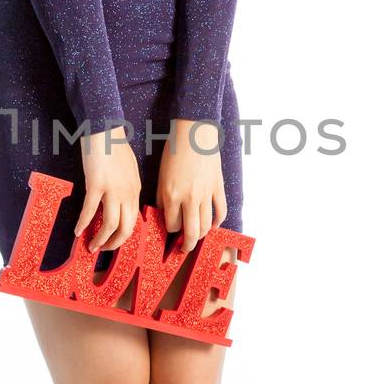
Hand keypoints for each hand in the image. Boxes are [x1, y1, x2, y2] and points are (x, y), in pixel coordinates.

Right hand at [74, 125, 141, 253]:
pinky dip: (83, 223)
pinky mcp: (96, 184)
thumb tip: (120, 202)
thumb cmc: (113, 145)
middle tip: (103, 250)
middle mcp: (127, 193)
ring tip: (91, 247)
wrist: (104, 128)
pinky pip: (90, 211)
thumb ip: (127, 187)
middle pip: (126, 228)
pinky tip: (77, 230)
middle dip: (115, 244)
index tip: (114, 242)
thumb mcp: (129, 169)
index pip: (134, 220)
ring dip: (100, 239)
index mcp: (135, 189)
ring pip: (110, 224)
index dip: (123, 236)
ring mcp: (112, 189)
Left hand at [157, 119, 226, 250]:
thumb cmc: (174, 151)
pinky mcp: (218, 188)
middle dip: (186, 246)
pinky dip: (217, 222)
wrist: (195, 133)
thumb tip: (166, 215)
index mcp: (172, 195)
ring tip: (197, 239)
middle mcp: (190, 198)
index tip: (169, 230)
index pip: (171, 225)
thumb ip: (164, 198)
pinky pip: (220, 212)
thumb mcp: (162, 176)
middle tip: (183, 250)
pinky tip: (212, 225)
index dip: (170, 230)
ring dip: (201, 236)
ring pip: (206, 226)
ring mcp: (206, 194)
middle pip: (191, 233)